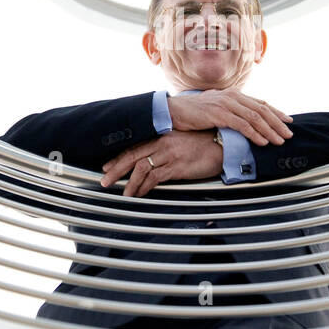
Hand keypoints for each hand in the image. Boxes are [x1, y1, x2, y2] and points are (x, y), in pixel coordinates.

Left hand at [100, 130, 223, 196]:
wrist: (223, 145)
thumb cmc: (205, 143)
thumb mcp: (181, 141)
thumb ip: (165, 148)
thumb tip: (152, 160)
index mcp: (162, 135)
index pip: (135, 146)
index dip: (119, 157)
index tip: (107, 166)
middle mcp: (163, 142)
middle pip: (132, 156)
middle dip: (116, 169)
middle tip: (105, 181)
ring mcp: (170, 154)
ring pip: (142, 168)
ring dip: (130, 183)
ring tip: (124, 194)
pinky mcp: (178, 166)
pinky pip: (156, 178)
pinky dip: (145, 187)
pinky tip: (140, 193)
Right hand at [167, 89, 292, 146]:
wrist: (173, 110)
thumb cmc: (193, 112)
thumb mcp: (215, 107)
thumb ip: (230, 110)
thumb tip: (243, 120)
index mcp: (233, 94)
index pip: (260, 103)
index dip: (276, 112)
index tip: (288, 121)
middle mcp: (232, 96)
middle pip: (262, 110)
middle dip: (277, 123)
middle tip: (289, 134)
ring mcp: (226, 104)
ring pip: (255, 118)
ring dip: (269, 130)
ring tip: (279, 140)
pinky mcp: (219, 114)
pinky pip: (242, 125)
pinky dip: (254, 134)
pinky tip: (262, 142)